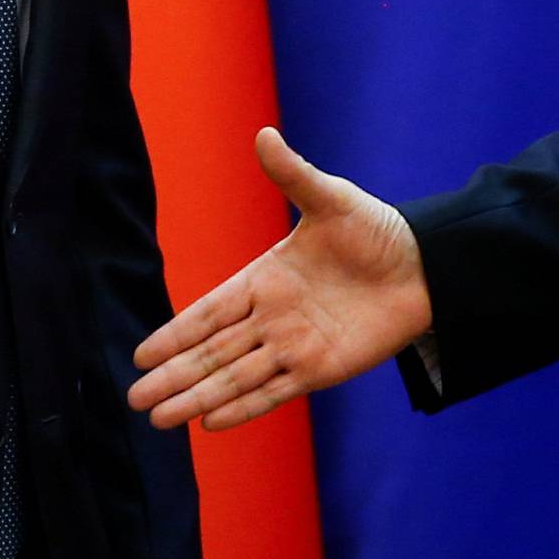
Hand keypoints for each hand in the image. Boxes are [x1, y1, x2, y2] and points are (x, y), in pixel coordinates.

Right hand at [127, 128, 431, 429]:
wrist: (425, 267)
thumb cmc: (375, 230)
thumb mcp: (329, 199)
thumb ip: (292, 176)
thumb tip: (264, 135)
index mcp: (264, 278)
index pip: (208, 312)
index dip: (174, 334)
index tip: (140, 354)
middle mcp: (271, 318)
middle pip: (211, 353)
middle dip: (173, 376)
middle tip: (133, 400)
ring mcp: (294, 347)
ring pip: (234, 378)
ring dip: (197, 399)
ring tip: (159, 420)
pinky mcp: (321, 370)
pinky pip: (274, 393)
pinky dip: (243, 409)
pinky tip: (210, 423)